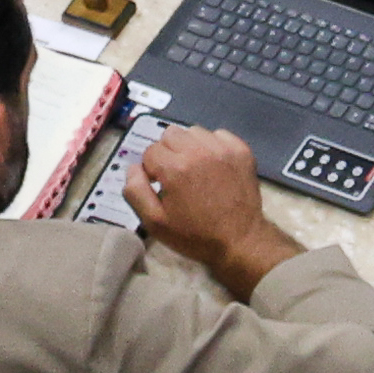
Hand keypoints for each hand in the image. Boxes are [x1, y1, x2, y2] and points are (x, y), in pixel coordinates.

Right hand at [126, 124, 288, 285]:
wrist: (240, 241)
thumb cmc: (195, 235)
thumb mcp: (155, 223)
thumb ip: (136, 192)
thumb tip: (133, 168)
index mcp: (175, 168)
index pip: (150, 152)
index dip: (151, 170)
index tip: (160, 186)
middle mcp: (198, 150)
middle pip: (169, 135)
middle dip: (167, 154)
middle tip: (176, 177)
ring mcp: (222, 148)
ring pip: (193, 132)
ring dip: (189, 147)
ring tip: (195, 171)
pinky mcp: (240, 149)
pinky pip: (217, 134)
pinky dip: (211, 146)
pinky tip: (213, 167)